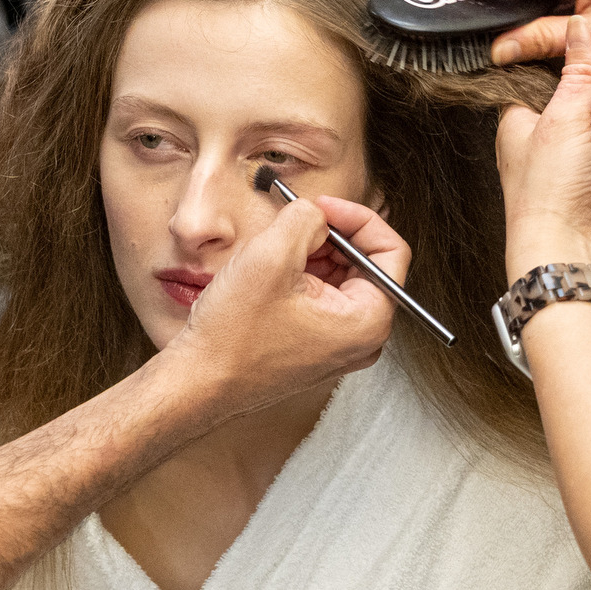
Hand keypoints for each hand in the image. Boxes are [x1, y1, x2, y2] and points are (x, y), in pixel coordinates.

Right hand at [166, 194, 408, 419]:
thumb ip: (305, 219)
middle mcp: (362, 338)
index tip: (323, 207)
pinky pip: (321, 296)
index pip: (391, 251)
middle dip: (331, 235)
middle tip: (295, 221)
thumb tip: (316, 213)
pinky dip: (300, 274)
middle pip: (366, 263)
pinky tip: (270, 273)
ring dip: (312, 253)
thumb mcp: (271, 256)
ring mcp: (340, 344)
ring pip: (341, 277)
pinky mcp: (317, 344)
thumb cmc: (232, 338)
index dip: (358, 218)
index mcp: (368, 321)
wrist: (199, 382)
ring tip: (275, 250)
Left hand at [496, 17, 590, 276]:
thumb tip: (579, 28)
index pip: (539, 81)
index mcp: (518, 123)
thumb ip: (578, 72)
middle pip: (575, 107)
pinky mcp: (586, 192)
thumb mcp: (566, 117)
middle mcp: (537, 145)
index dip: (567, 68)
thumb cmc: (549, 189)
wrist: (564, 249)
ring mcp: (562, 170)